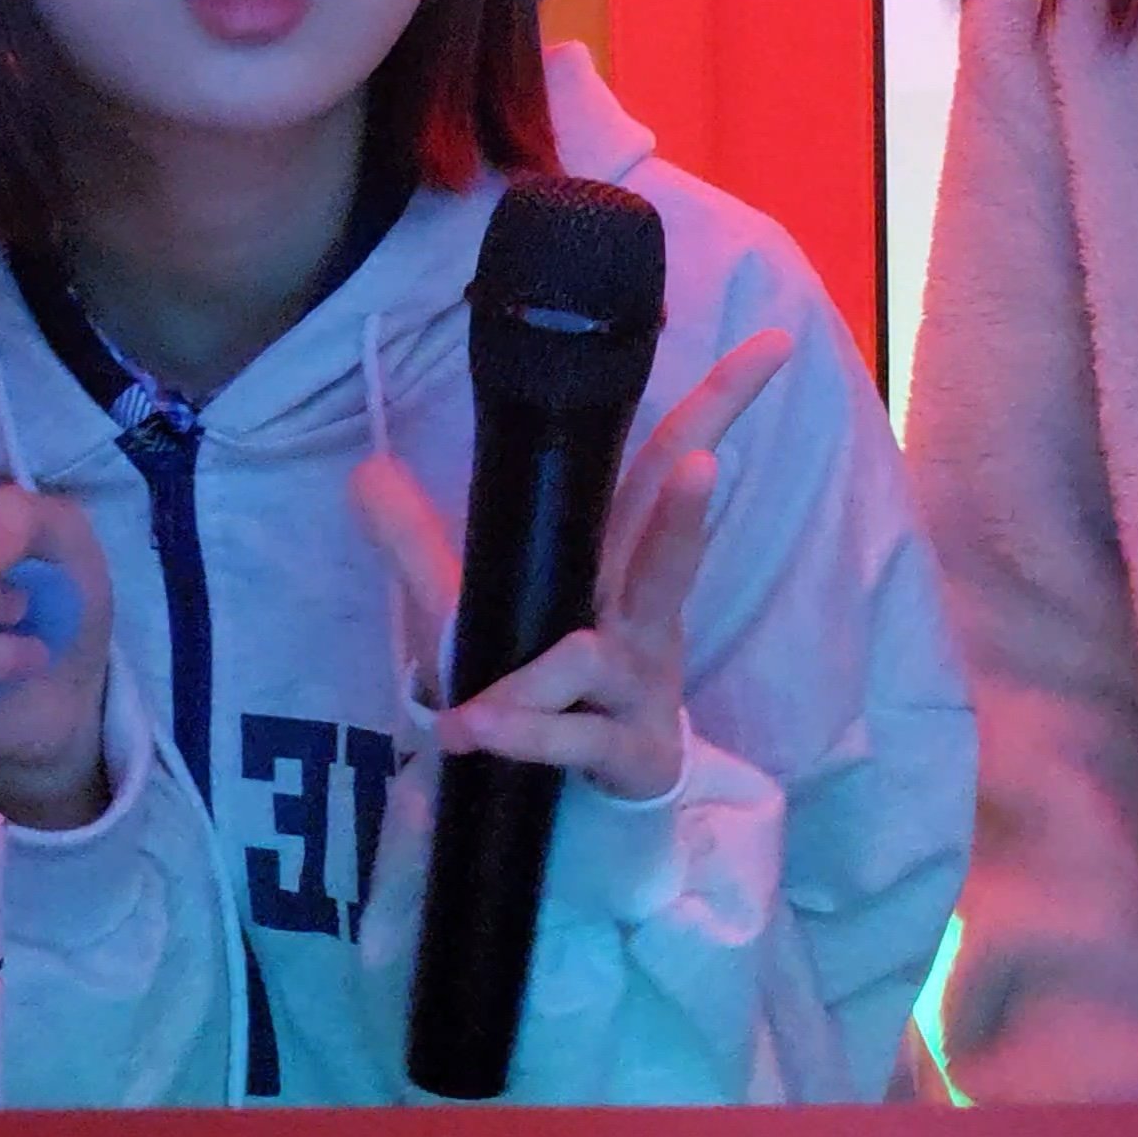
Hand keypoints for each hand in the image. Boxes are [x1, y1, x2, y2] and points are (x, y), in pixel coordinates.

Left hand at [351, 329, 791, 800]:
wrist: (585, 795)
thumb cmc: (543, 679)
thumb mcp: (470, 605)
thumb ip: (418, 541)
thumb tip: (363, 470)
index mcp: (619, 558)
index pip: (664, 464)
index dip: (717, 403)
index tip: (774, 342)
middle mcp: (641, 614)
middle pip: (670, 549)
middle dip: (685, 511)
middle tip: (703, 465)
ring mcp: (639, 686)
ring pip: (597, 655)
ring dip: (544, 671)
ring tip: (479, 705)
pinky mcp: (625, 750)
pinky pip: (568, 735)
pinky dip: (519, 732)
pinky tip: (470, 732)